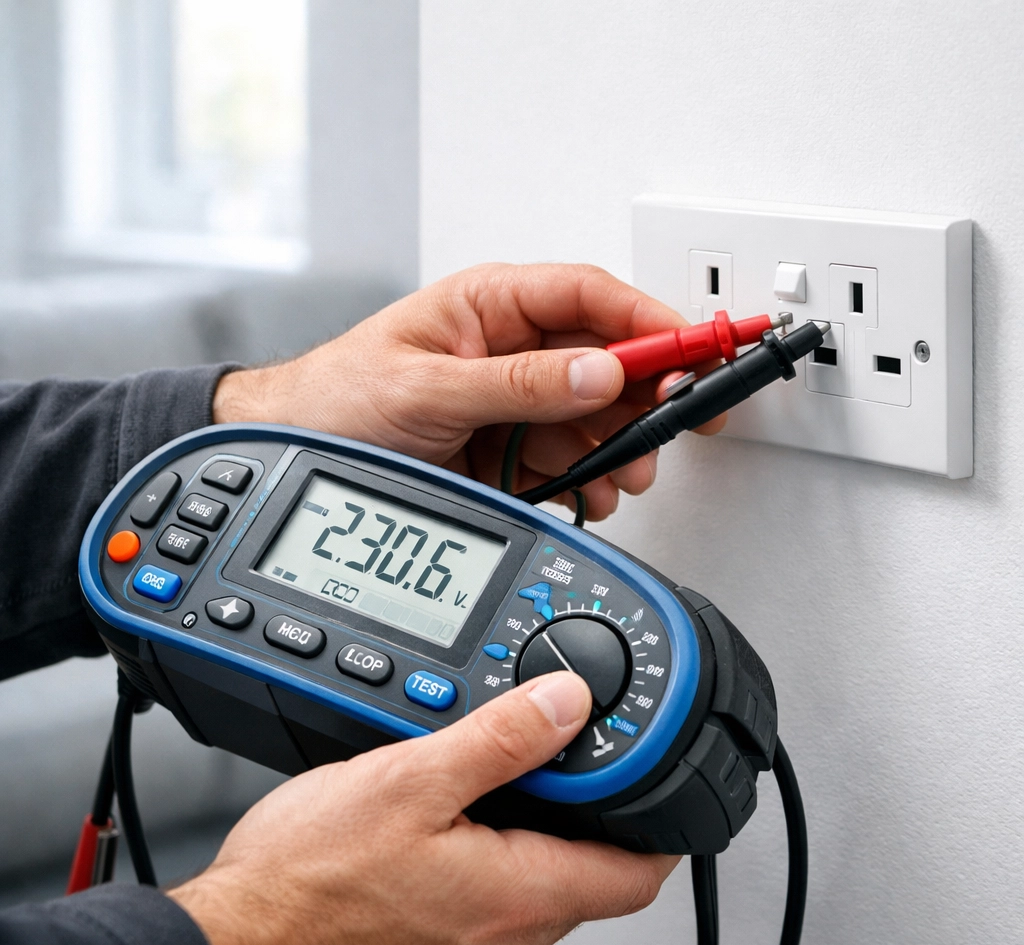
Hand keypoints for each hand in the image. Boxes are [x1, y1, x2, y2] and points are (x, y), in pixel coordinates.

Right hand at [170, 672, 676, 944]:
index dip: (659, 829)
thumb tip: (564, 703)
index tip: (658, 792)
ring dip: (516, 848)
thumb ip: (499, 739)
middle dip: (573, 823)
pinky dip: (473, 880)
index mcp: (517, 897)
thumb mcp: (409, 780)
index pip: (636, 875)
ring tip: (473, 797)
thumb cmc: (305, 884)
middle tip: (544, 771)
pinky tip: (427, 848)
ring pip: (524, 901)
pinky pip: (476, 923)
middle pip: (579, 881)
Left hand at [213, 263, 724, 520]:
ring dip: (619, 447)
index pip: (591, 298)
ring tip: (623, 473)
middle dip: (645, 397)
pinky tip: (585, 492)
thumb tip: (598, 372)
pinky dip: (586, 480)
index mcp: (493, 305)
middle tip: (675, 425)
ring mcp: (516, 402)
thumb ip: (516, 382)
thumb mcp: (427, 386)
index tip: (694, 348)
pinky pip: (569, 459)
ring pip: (596, 417)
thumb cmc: (341, 396)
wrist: (299, 450)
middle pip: (608, 361)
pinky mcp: (511, 449)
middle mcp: (513, 349)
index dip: (650, 320)